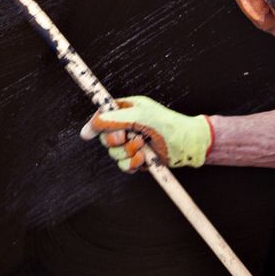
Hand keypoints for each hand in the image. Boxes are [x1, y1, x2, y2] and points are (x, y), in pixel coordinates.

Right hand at [79, 96, 211, 170]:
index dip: (96, 125)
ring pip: (114, 154)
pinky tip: (144, 158)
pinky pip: (124, 166)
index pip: (102, 116)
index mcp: (126, 110)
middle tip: (130, 136)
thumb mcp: (138, 116)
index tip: (90, 133)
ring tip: (143, 146)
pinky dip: (133, 163)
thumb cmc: (167, 124)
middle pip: (105, 138)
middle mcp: (127, 126)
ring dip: (128, 152)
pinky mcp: (137, 159)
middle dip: (117, 140)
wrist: (188, 144)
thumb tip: (86, 131)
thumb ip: (111, 120)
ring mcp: (132, 144)